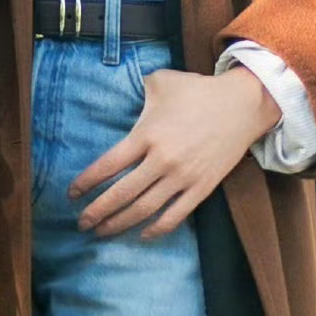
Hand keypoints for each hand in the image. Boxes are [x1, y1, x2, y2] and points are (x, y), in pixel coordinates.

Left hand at [69, 64, 277, 239]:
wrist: (243, 104)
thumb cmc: (199, 91)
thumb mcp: (162, 81)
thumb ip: (138, 91)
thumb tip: (125, 97)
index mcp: (147, 134)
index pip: (108, 165)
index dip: (86, 183)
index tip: (72, 194)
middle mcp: (162, 160)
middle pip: (121, 194)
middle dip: (97, 212)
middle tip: (81, 223)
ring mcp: (183, 177)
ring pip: (144, 210)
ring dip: (119, 224)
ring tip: (103, 232)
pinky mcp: (202, 188)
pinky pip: (175, 215)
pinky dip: (156, 229)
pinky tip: (142, 234)